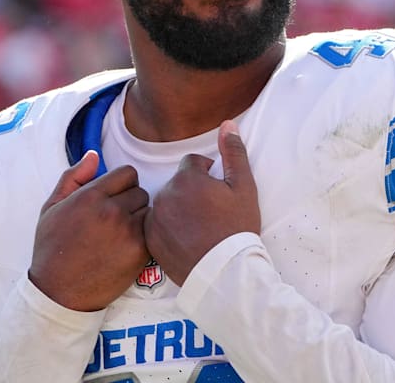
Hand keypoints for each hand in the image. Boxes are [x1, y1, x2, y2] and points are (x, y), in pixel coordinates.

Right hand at [29, 151, 149, 311]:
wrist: (59, 292)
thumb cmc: (53, 248)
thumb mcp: (52, 207)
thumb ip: (73, 177)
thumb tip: (93, 154)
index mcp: (90, 196)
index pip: (127, 173)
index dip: (121, 184)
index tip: (112, 197)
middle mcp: (111, 211)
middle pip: (140, 191)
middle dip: (130, 201)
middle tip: (114, 218)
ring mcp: (128, 232)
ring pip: (149, 210)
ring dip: (138, 218)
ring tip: (119, 233)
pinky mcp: (140, 252)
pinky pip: (152, 232)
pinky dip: (143, 236)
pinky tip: (126, 246)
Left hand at [144, 120, 259, 285]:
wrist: (225, 272)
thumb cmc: (237, 228)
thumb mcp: (244, 187)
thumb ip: (234, 152)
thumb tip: (228, 123)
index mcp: (186, 178)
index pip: (192, 164)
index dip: (208, 176)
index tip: (218, 194)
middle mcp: (164, 194)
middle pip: (178, 183)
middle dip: (191, 192)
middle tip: (210, 213)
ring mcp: (154, 217)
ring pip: (166, 202)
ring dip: (178, 208)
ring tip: (198, 227)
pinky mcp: (149, 239)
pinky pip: (156, 223)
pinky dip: (167, 227)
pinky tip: (185, 239)